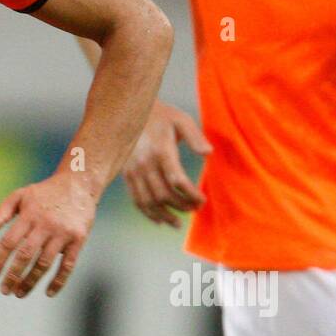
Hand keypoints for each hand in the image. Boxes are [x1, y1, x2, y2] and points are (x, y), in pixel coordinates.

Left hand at [0, 173, 96, 298]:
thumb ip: (0, 213)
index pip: (9, 242)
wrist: (78, 184)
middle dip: (13, 276)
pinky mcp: (78, 240)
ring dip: (31, 281)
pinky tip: (49, 292)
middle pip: (26, 255)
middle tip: (5, 290)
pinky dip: (58, 281)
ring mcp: (63, 234)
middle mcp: (45, 225)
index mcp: (29, 215)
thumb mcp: (20, 196)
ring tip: (20, 293)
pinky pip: (68, 265)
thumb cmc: (45, 192)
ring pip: (45, 263)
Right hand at [124, 101, 210, 228]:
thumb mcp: (180, 119)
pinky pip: (136, 199)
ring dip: (164, 215)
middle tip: (194, 209)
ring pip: (148, 201)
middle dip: (181, 206)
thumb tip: (208, 153)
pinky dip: (147, 213)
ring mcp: (133, 171)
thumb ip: (195, 136)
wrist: (129, 112)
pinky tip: (159, 221)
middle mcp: (145, 163)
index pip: (177, 180)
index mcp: (160, 150)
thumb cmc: (161, 116)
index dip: (191, 194)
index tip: (202, 200)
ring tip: (178, 224)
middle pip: (163, 194)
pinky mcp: (127, 175)